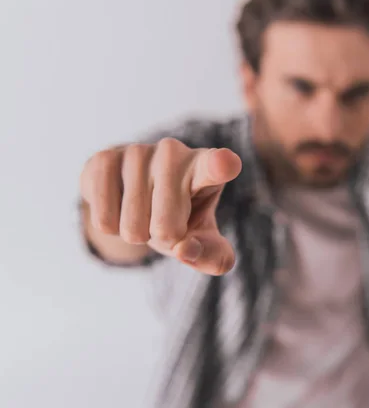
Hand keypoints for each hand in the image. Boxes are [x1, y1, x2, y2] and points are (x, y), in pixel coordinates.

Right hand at [80, 138, 241, 273]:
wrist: (136, 194)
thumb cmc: (179, 218)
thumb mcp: (204, 241)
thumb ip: (211, 255)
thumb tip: (185, 249)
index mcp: (207, 169)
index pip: (216, 166)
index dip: (220, 166)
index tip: (227, 164)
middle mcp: (174, 153)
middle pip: (166, 228)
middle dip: (163, 239)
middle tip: (164, 219)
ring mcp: (138, 151)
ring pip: (132, 227)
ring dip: (136, 233)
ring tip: (142, 211)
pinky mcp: (104, 158)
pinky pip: (103, 220)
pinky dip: (111, 227)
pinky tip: (118, 206)